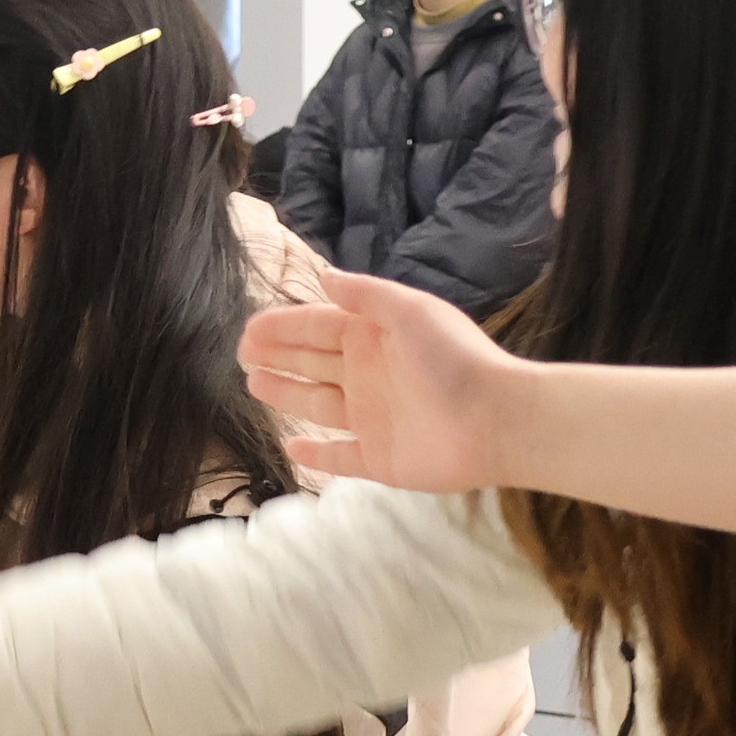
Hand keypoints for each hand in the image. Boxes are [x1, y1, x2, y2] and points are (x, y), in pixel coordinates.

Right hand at [241, 267, 535, 493]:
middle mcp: (370, 376)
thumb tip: (324, 276)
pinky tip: (292, 446)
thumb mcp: (409, 311)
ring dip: (287, 394)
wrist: (494, 420)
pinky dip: (316, 454)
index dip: (284, 327)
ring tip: (253, 384)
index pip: (320, 327)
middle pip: (314, 363)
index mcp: (376, 338)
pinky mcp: (379, 459)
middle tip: (241, 353)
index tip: (249, 330)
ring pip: (318, 405)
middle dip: (278, 356)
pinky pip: (340, 457)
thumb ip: (366, 295)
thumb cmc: (454, 359)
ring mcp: (373, 419)